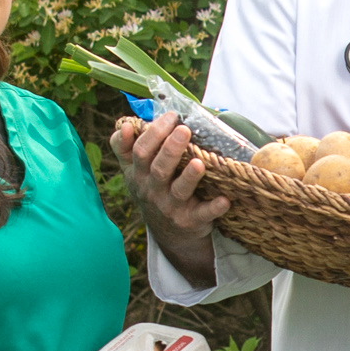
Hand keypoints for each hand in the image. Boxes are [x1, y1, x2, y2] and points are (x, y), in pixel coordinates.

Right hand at [109, 114, 229, 283]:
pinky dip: (214, 208)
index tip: (170, 117)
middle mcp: (152, 190)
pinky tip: (224, 199)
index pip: (140, 151)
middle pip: (159, 168)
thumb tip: (125, 124)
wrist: (168, 233)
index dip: (154, 133)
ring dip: (189, 177)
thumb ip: (124, 147)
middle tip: (184, 130)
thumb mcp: (133, 171)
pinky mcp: (190, 220)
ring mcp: (171, 206)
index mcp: (138, 174)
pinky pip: (203, 214)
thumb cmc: (152, 190)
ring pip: (179, 190)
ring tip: (198, 162)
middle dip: (171, 148)